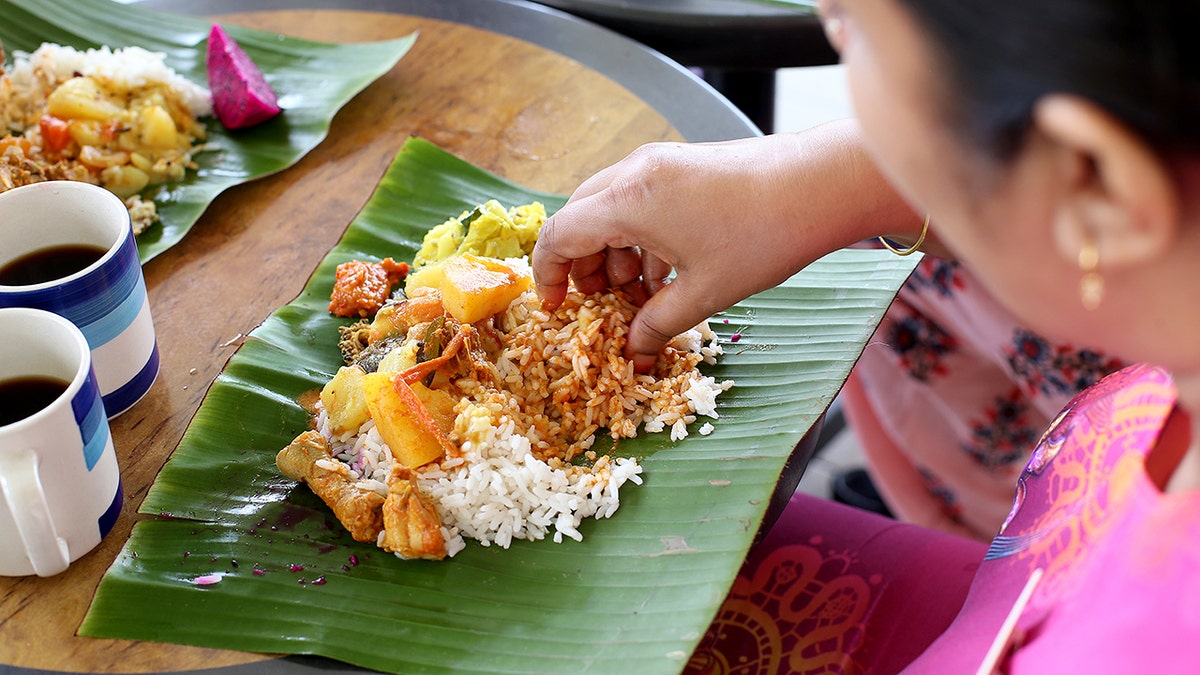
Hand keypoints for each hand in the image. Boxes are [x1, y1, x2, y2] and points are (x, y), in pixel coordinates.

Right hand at [532, 122, 916, 368]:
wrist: (821, 185)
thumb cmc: (764, 235)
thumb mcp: (704, 293)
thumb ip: (657, 323)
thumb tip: (633, 351)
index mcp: (627, 201)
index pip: (558, 235)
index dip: (549, 275)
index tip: (556, 307)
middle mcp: (634, 173)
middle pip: (580, 219)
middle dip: (583, 266)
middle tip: (601, 304)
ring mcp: (659, 164)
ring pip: (610, 210)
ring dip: (614, 253)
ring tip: (639, 295)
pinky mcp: (682, 165)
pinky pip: (640, 201)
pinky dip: (639, 237)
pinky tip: (665, 272)